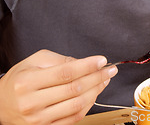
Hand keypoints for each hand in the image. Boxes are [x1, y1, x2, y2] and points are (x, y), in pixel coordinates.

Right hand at [0, 49, 117, 124]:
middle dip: (97, 77)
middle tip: (109, 69)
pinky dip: (88, 106)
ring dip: (96, 91)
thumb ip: (59, 60)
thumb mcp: (34, 61)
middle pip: (74, 89)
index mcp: (28, 82)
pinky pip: (73, 118)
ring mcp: (39, 120)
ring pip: (76, 105)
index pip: (65, 72)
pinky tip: (94, 94)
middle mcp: (32, 103)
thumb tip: (83, 63)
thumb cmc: (19, 80)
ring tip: (104, 80)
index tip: (102, 60)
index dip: (87, 66)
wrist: (2, 104)